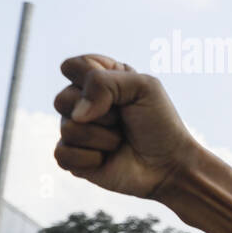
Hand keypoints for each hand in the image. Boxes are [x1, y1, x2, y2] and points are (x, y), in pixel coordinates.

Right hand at [54, 54, 199, 199]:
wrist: (169, 166)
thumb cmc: (160, 124)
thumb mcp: (144, 87)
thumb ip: (103, 82)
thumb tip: (77, 114)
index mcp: (100, 80)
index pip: (72, 66)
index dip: (92, 79)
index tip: (122, 93)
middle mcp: (83, 103)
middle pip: (62, 99)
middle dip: (101, 113)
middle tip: (122, 121)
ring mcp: (76, 131)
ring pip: (67, 128)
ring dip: (103, 138)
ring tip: (120, 141)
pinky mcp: (73, 158)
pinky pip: (63, 154)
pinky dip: (91, 158)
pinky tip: (107, 159)